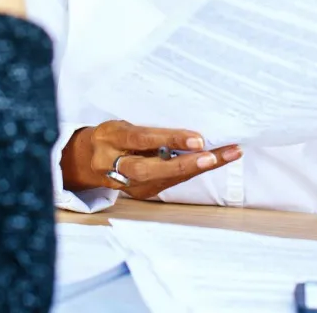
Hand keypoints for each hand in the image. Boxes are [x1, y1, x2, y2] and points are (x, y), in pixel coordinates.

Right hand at [62, 121, 242, 199]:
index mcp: (110, 139)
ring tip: (228, 155)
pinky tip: (214, 161)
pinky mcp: (139, 193)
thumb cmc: (112, 136)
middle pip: (151, 168)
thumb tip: (186, 131)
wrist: (88, 159)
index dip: (170, 139)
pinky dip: (192, 171)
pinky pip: (169, 183)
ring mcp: (127, 183)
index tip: (198, 139)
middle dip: (185, 164)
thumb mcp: (122, 124)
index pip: (142, 140)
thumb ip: (147, 131)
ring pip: (164, 179)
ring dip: (198, 168)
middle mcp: (115, 164)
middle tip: (214, 156)